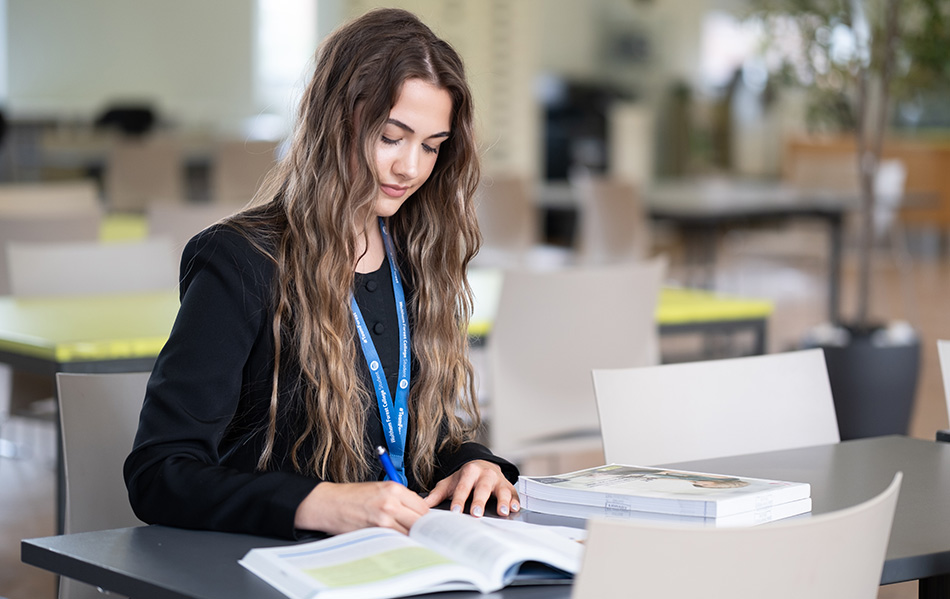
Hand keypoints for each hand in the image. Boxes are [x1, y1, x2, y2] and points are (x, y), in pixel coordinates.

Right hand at [294, 481, 428, 534]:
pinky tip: (396, 542)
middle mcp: (391, 502)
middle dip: (421, 528)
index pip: (422, 507)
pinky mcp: (376, 532)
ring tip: (407, 538)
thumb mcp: (379, 489)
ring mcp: (384, 518)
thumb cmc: (351, 496)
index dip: (425, 517)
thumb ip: (399, 498)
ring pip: (410, 532)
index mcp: (394, 489)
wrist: (328, 503)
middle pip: (420, 521)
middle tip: (420, 533)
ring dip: (411, 537)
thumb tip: (416, 511)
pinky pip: (396, 540)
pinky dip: (398, 542)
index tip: (424, 522)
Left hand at [423, 460, 519, 517]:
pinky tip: (515, 509)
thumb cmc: (464, 478)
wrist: (483, 465)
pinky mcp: (508, 486)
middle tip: (476, 514)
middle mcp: (485, 474)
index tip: (455, 511)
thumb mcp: (450, 482)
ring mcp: (498, 480)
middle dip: (479, 501)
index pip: (462, 487)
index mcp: (468, 472)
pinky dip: (515, 501)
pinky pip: (514, 493)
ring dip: (502, 501)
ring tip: (502, 512)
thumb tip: (423, 506)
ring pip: (501, 490)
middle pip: (482, 489)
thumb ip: (437, 494)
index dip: (459, 500)